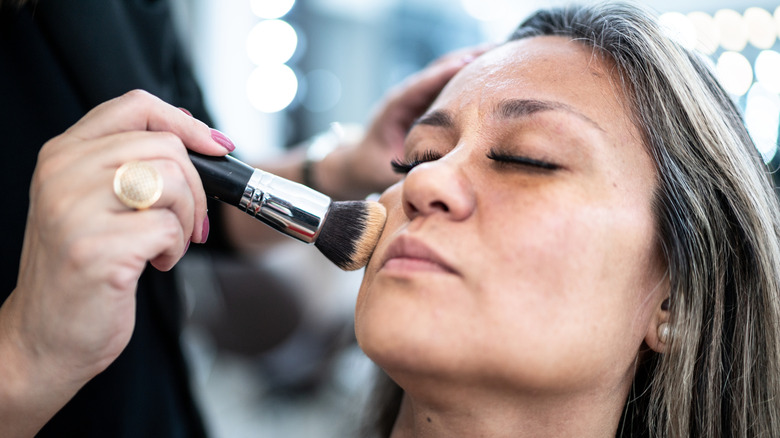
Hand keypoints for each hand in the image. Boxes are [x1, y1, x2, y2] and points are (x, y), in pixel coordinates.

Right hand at [0, 90, 228, 435]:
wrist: (44, 337)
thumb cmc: (81, 269)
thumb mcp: (93, 202)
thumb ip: (130, 165)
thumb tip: (197, 136)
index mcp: (63, 154)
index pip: (135, 106)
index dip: (186, 122)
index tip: (215, 146)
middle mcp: (62, 174)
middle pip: (166, 147)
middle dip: (195, 189)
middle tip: (188, 223)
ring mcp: (75, 210)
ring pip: (173, 182)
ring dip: (186, 219)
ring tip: (165, 245)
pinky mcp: (96, 249)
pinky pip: (169, 228)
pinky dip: (176, 249)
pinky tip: (154, 264)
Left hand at [319, 44, 493, 199]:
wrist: (359, 159)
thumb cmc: (372, 165)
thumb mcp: (386, 170)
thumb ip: (407, 169)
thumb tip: (437, 173)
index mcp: (395, 106)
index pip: (422, 84)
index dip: (445, 73)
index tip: (468, 63)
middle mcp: (408, 94)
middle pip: (439, 68)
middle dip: (467, 57)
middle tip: (498, 49)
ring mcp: (418, 94)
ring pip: (447, 69)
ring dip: (473, 59)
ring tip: (503, 52)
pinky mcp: (428, 98)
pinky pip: (451, 80)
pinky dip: (471, 73)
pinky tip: (495, 68)